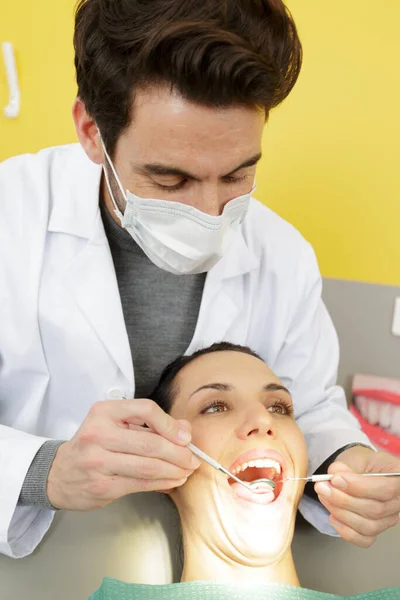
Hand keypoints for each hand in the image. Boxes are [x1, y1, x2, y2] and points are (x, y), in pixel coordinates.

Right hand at [47, 399, 200, 509]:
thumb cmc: (92, 444)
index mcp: (104, 412)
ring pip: (148, 466)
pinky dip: (162, 483)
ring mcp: (98, 461)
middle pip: (150, 442)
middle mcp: (98, 434)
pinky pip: (140, 483)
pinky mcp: (102, 486)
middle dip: (179, 453)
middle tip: (193, 459)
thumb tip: (184, 429)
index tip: (185, 437)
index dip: (170, 424)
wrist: (57, 473)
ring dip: (174, 470)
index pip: (145, 409)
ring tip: (186, 471)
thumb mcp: (114, 424)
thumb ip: (148, 424)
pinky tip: (172, 481)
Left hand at [314, 445, 399, 546]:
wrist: (362, 471)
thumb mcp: (355, 457)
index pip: (384, 490)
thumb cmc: (362, 463)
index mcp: (398, 479)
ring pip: (368, 526)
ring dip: (341, 513)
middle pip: (375, 510)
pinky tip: (333, 517)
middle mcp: (398, 502)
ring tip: (324, 497)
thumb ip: (345, 466)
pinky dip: (346, 531)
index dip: (358, 487)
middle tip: (322, 487)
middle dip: (343, 500)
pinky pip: (364, 539)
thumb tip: (334, 475)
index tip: (335, 479)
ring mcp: (389, 518)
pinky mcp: (376, 529)